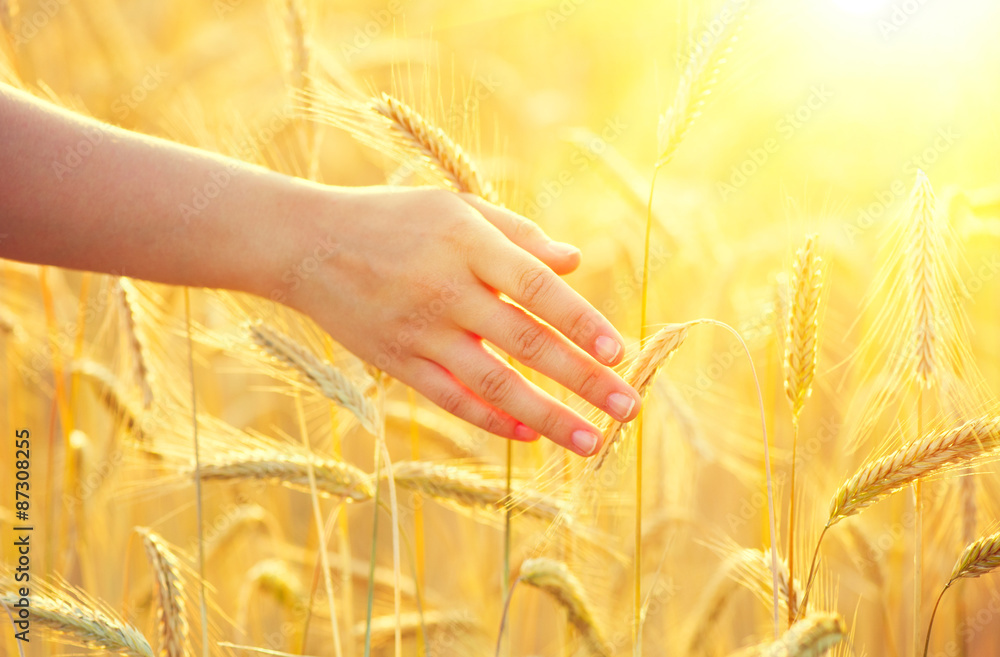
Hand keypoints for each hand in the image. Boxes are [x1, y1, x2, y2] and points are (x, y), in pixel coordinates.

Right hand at [279, 186, 640, 455]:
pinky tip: (527, 436)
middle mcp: (448, 289)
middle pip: (528, 343)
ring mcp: (421, 331)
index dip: (583, 322)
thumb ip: (519, 234)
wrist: (307, 244)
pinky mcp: (397, 362)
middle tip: (628, 408)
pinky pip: (452, 399)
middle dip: (584, 379)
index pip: (539, 288)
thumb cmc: (393, 220)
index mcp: (469, 243)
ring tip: (591, 442)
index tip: (620, 353)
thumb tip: (577, 261)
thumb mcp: (456, 207)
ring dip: (548, 418)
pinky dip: (491, 421)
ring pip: (494, 384)